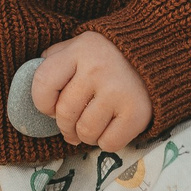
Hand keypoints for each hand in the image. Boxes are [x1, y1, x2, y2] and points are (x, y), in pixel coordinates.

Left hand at [29, 31, 150, 151]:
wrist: (156, 55)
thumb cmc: (107, 56)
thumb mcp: (78, 46)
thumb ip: (55, 61)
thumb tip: (34, 88)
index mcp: (79, 50)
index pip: (43, 84)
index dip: (42, 103)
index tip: (51, 106)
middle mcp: (98, 69)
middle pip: (64, 114)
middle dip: (65, 124)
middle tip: (73, 121)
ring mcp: (119, 92)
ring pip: (85, 132)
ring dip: (84, 135)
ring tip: (92, 124)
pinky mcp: (137, 113)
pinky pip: (108, 143)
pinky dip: (106, 142)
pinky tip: (110, 127)